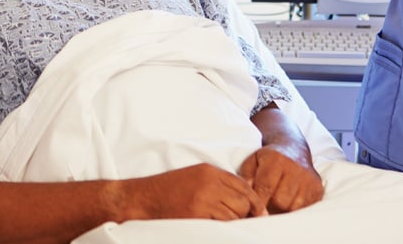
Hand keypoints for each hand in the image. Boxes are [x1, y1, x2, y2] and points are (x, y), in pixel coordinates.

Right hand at [124, 163, 266, 220]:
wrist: (143, 199)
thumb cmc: (168, 190)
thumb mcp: (195, 177)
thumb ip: (219, 183)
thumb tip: (245, 198)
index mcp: (210, 172)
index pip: (243, 185)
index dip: (254, 201)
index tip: (259, 213)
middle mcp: (209, 183)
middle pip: (243, 201)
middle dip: (245, 214)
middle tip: (242, 222)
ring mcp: (203, 200)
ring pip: (234, 215)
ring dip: (234, 222)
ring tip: (224, 225)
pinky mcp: (197, 216)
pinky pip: (221, 225)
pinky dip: (223, 229)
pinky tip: (216, 229)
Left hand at [238, 146, 323, 213]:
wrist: (293, 148)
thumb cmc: (269, 159)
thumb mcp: (253, 160)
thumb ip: (246, 176)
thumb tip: (247, 194)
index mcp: (276, 159)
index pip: (266, 187)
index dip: (259, 201)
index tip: (253, 209)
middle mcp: (295, 168)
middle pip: (281, 200)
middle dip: (271, 206)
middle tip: (266, 204)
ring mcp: (308, 179)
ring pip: (294, 207)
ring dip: (283, 209)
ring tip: (277, 202)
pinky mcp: (317, 188)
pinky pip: (305, 208)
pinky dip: (295, 209)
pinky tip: (289, 201)